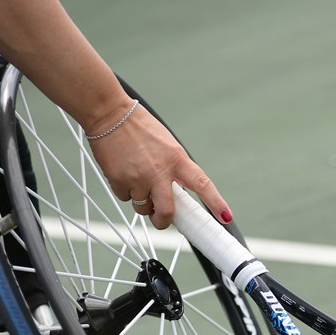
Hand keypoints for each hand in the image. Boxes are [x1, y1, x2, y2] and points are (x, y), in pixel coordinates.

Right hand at [86, 100, 231, 229]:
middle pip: (167, 211)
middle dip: (163, 220)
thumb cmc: (140, 128)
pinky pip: (124, 197)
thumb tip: (178, 193)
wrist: (109, 114)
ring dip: (141, 201)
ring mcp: (138, 177)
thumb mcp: (168, 146)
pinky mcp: (118, 180)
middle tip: (161, 219)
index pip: (202, 184)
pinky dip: (125, 191)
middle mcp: (159, 171)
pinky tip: (123, 172)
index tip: (226, 217)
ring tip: (137, 179)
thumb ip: (175, 168)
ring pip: (142, 207)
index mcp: (177, 159)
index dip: (216, 203)